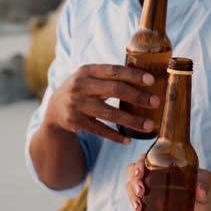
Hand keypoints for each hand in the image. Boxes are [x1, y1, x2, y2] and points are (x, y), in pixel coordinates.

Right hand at [43, 64, 159, 143]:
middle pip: (114, 90)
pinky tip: (128, 139)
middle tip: (156, 102)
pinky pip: (100, 130)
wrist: (54, 109)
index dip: (133, 75)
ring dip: (131, 121)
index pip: (114, 70)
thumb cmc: (82, 90)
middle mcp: (80, 86)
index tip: (151, 81)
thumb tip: (146, 79)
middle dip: (137, 97)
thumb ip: (110, 77)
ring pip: (109, 114)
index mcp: (87, 70)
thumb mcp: (90, 77)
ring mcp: (76, 104)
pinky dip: (115, 136)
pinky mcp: (75, 122)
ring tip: (149, 125)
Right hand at [126, 154, 210, 210]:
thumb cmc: (203, 182)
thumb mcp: (204, 180)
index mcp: (161, 163)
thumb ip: (202, 183)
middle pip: (132, 174)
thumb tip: (200, 190)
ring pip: (132, 190)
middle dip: (134, 183)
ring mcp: (150, 189)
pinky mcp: (152, 203)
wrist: (206, 199)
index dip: (138, 165)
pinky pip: (138, 207)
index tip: (140, 173)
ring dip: (132, 198)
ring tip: (139, 209)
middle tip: (141, 192)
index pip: (143, 159)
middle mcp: (152, 174)